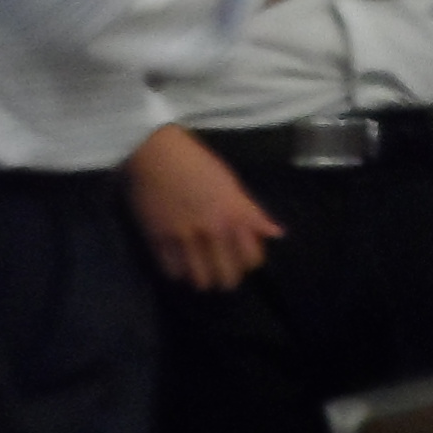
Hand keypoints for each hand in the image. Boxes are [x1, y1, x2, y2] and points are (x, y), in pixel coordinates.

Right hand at [126, 125, 278, 291]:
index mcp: (234, 214)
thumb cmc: (197, 163)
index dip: (249, 262)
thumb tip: (276, 234)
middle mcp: (213, 229)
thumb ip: (252, 213)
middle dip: (227, 278)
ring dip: (202, 278)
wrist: (156, 152)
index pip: (252, 259)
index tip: (242, 258)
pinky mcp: (158, 239)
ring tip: (199, 271)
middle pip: (227, 277)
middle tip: (220, 271)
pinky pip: (173, 271)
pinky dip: (178, 272)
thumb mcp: (231, 184)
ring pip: (200, 279)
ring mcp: (185, 237)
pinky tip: (180, 264)